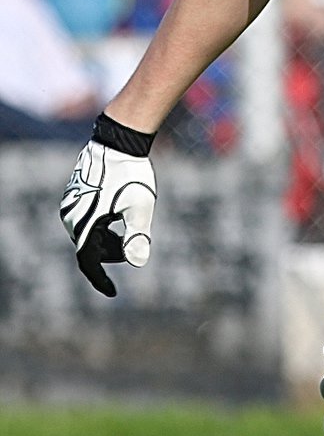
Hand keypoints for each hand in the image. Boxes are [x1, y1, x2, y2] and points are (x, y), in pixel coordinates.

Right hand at [60, 141, 156, 296]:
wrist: (119, 142)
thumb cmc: (132, 174)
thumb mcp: (141, 207)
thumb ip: (139, 236)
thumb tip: (138, 263)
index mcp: (85, 224)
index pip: (88, 262)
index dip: (100, 280)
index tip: (112, 293)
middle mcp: (71, 217)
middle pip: (90, 248)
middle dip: (112, 253)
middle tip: (135, 243)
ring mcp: (70, 205)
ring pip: (88, 234)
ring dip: (108, 239)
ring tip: (129, 226)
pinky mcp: (74, 195)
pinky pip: (85, 220)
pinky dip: (102, 226)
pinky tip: (119, 215)